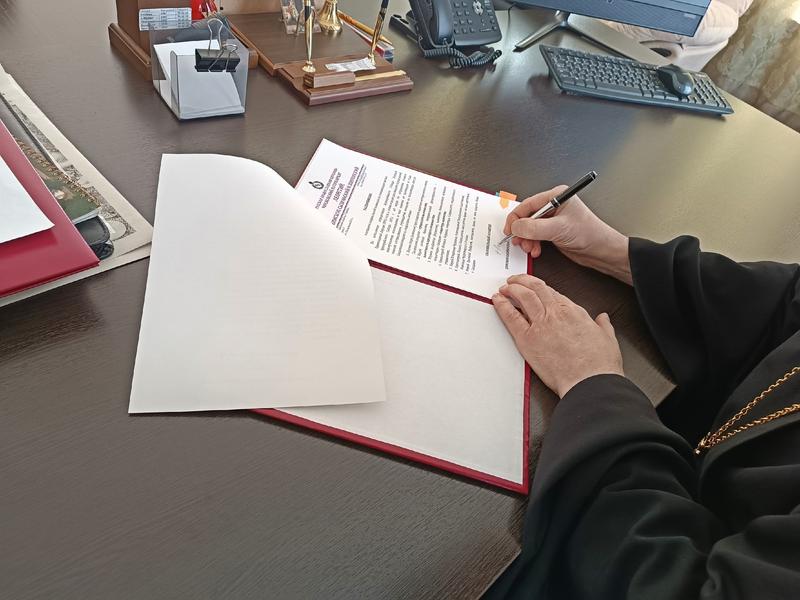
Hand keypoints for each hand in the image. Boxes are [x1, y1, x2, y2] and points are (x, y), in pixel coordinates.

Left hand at [492, 275, 623, 398]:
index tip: (535, 287)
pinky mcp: (527, 340)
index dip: (540, 287)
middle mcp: (555, 313)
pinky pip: (511, 317)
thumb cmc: (599, 364)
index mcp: (573, 311)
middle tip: (515, 280)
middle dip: (523, 281)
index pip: (551, 292)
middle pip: (535, 289)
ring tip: (505, 287)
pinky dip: (502, 306)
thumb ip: (602, 325)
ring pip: (523, 297)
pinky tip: (497, 300)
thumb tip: (602, 318)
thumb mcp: (607, 338)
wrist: (589, 381)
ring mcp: (540, 325)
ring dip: (512, 288)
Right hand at [504, 186, 631, 284]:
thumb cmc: (590, 234)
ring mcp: (552, 219)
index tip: (510, 230)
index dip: (516, 217)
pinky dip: (532, 244)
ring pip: (529, 228)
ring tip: (530, 248)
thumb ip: (535, 228)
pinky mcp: (553, 231)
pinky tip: (536, 250)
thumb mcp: (559, 229)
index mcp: (556, 196)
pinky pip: (535, 236)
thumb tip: (516, 227)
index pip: (528, 204)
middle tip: (520, 241)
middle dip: (522, 231)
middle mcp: (553, 206)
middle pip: (527, 216)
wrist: (601, 251)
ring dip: (526, 239)